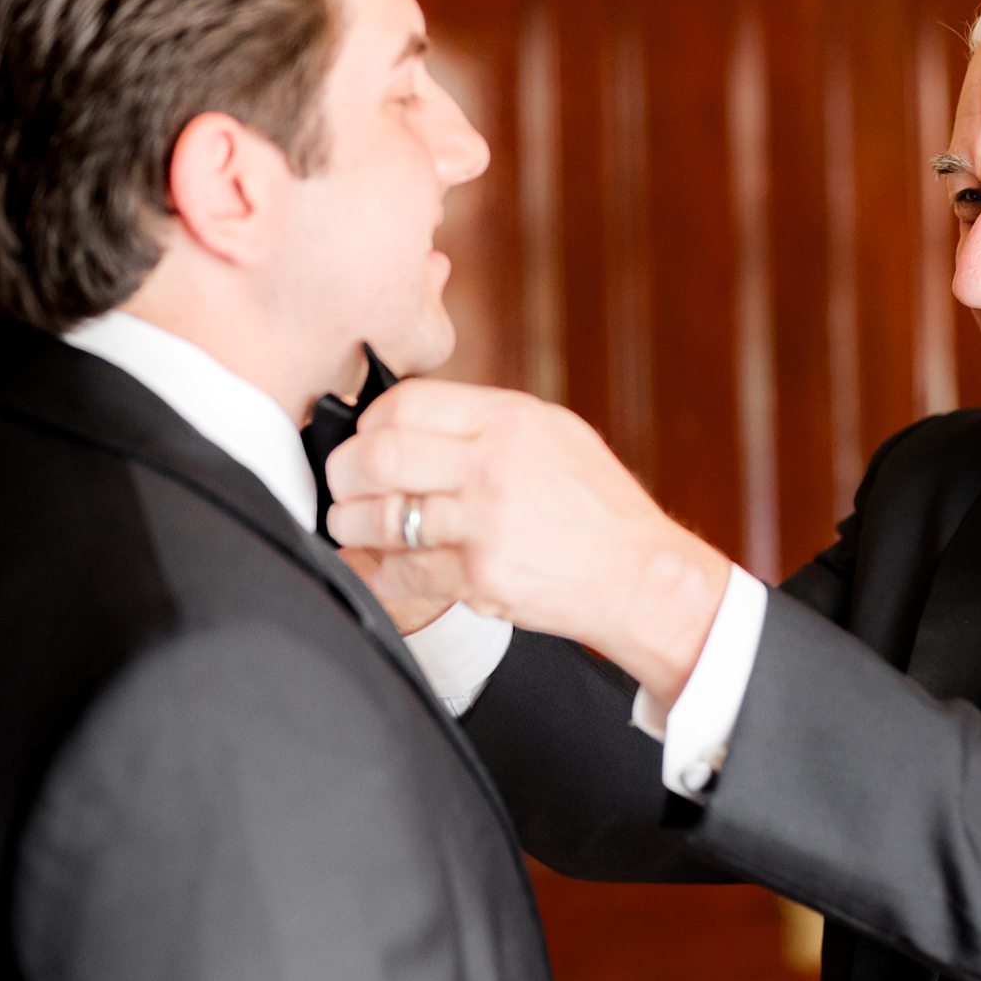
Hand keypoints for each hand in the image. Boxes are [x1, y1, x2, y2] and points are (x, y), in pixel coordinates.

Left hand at [324, 382, 730, 705]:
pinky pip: (404, 572)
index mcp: (508, 420)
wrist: (639, 574)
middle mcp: (492, 466)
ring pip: (380, 518)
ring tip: (351, 526)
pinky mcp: (479, 577)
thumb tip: (413, 420)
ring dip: (351, 525)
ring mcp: (484, 524)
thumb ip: (486, 423)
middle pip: (378, 456)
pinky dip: (384, 572)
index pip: (405, 404)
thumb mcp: (553, 435)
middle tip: (341, 483)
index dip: (369, 422)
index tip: (363, 437)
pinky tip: (385, 566)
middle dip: (343, 472)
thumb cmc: (597, 506)